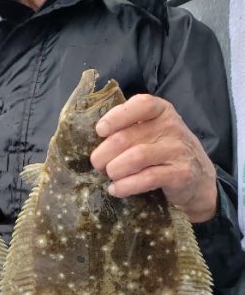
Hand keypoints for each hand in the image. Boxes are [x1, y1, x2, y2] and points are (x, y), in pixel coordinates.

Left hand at [90, 93, 217, 222]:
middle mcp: (172, 127)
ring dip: (114, 170)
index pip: (140, 105)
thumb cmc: (165, 152)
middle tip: (97, 164)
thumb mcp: (153, 132)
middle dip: (104, 153)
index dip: (116, 117)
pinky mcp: (180, 174)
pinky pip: (147, 178)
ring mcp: (178, 150)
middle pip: (127, 137)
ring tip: (109, 176)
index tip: (100, 131)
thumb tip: (94, 137)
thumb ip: (130, 128)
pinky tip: (117, 189)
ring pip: (135, 157)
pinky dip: (126, 186)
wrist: (199, 180)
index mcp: (162, 111)